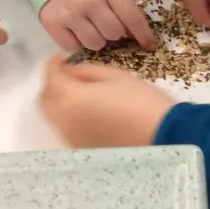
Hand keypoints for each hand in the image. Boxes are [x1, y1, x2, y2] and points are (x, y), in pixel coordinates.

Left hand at [39, 55, 174, 147]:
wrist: (164, 137)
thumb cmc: (142, 102)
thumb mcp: (116, 76)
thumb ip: (86, 71)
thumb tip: (70, 72)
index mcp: (71, 100)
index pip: (50, 78)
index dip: (53, 65)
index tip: (62, 58)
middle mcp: (65, 122)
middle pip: (45, 100)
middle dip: (52, 84)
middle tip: (68, 74)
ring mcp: (72, 139)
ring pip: (54, 117)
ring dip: (59, 101)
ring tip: (78, 92)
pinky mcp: (83, 150)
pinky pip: (67, 129)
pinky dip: (69, 117)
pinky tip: (87, 111)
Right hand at [40, 0, 156, 51]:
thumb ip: (123, 6)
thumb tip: (136, 36)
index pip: (132, 17)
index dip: (143, 35)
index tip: (149, 46)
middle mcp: (88, 0)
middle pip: (114, 34)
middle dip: (114, 32)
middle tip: (107, 24)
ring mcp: (69, 13)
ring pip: (95, 44)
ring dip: (97, 39)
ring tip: (91, 26)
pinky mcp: (52, 23)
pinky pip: (74, 47)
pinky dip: (78, 43)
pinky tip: (76, 29)